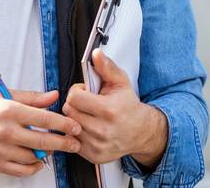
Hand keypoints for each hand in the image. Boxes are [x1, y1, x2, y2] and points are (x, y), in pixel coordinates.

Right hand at [0, 89, 81, 177]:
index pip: (43, 118)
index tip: (73, 126)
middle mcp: (5, 131)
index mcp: (8, 110)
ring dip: (47, 154)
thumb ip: (29, 97)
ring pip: (33, 157)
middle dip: (63, 143)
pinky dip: (32, 167)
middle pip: (43, 140)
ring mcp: (0, 149)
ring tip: (52, 148)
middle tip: (74, 143)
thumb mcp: (1, 94)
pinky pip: (21, 170)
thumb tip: (51, 96)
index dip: (63, 123)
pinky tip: (36, 160)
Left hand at [62, 49, 167, 167]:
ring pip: (69, 126)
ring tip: (87, 114)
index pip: (74, 98)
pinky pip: (72, 140)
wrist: (141, 132)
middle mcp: (103, 130)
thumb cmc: (128, 106)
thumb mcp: (120, 81)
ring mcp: (98, 145)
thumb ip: (106, 66)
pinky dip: (76, 132)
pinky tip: (87, 126)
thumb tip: (95, 54)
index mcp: (108, 110)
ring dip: (75, 118)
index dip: (77, 91)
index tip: (85, 91)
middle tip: (85, 102)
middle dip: (74, 103)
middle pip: (69, 112)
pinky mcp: (93, 156)